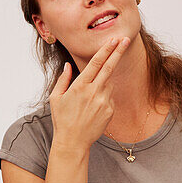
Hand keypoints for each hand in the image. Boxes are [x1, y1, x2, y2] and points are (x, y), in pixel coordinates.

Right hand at [49, 37, 130, 151]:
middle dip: (118, 52)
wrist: (73, 142)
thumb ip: (63, 79)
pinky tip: (92, 108)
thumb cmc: (62, 119)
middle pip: (109, 67)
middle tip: (125, 39)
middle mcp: (94, 92)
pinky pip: (110, 97)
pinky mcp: (110, 110)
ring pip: (108, 83)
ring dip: (103, 83)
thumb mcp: (56, 98)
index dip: (106, 50)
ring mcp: (104, 101)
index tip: (113, 40)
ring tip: (88, 99)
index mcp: (80, 86)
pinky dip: (104, 97)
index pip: (96, 63)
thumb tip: (68, 65)